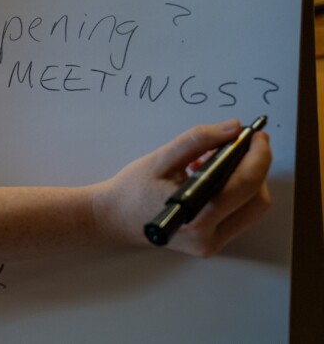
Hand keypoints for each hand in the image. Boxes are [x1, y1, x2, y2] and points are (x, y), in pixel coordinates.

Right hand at [92, 120, 271, 256]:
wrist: (112, 218)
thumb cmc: (131, 190)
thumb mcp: (161, 159)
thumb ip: (197, 140)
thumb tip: (232, 128)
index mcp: (198, 217)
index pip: (246, 184)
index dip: (258, 156)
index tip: (256, 135)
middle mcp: (209, 237)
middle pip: (257, 199)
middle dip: (255, 168)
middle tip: (242, 145)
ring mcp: (212, 243)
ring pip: (251, 208)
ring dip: (244, 179)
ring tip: (217, 161)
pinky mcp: (210, 242)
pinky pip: (238, 215)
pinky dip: (234, 192)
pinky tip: (212, 177)